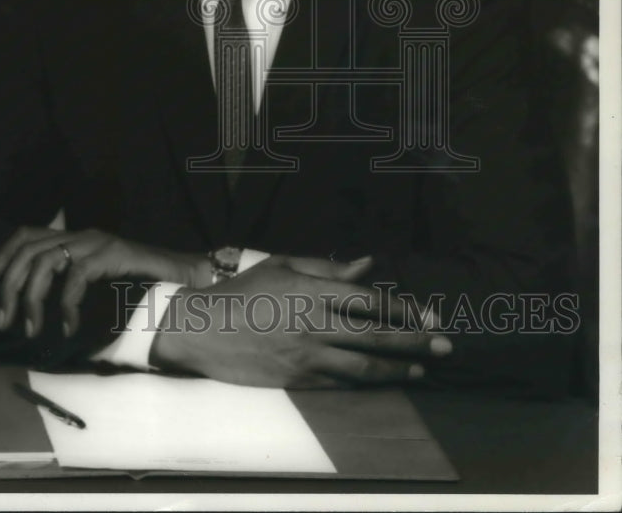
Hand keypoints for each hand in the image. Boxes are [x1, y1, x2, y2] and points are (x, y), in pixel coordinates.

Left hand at [0, 226, 211, 336]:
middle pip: (29, 248)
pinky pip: (76, 276)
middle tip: (4, 320)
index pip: (28, 235)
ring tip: (31, 328)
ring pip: (46, 260)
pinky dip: (65, 304)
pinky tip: (67, 326)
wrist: (185, 281)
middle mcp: (84, 235)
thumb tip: (37, 322)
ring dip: (32, 297)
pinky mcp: (113, 254)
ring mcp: (99, 242)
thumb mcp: (98, 290)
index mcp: (77, 239)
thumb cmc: (143, 291)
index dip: (2, 256)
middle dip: (8, 284)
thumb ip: (72, 294)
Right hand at [150, 258, 450, 388]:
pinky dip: (367, 383)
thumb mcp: (284, 266)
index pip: (370, 300)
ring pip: (364, 365)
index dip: (404, 309)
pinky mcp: (298, 379)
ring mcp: (307, 355)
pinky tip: (385, 381)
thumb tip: (368, 265)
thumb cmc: (244, 291)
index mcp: (312, 290)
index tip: (429, 315)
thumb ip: (328, 268)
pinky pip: (341, 383)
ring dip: (398, 368)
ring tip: (423, 369)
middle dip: (414, 341)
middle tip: (444, 346)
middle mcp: (314, 323)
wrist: (203, 328)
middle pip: (375, 334)